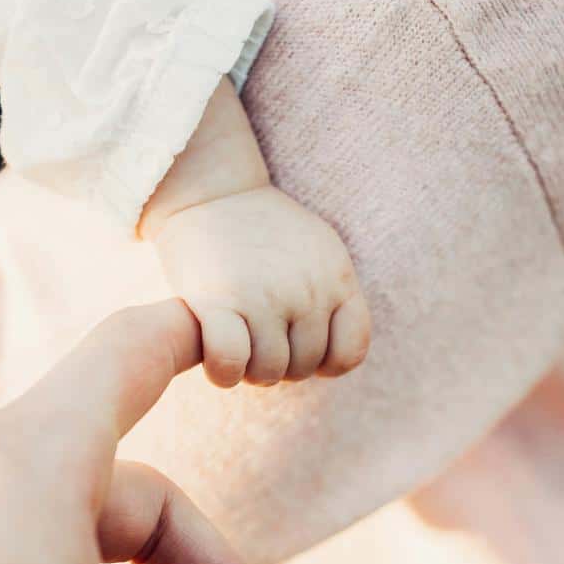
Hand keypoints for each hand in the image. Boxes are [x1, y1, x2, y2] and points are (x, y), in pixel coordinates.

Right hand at [141, 81, 370, 387]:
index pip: (350, 352)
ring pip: (269, 371)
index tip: (299, 348)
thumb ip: (333, 295)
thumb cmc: (263, 227)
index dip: (325, 363)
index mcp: (337, 278)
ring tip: (238, 349)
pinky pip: (230, 363)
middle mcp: (308, 290)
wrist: (213, 190)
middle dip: (279, 365)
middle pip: (304, 366)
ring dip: (250, 371)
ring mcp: (265, 297)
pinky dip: (223, 373)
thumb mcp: (317, 250)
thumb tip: (334, 359)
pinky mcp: (218, 300)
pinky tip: (217, 362)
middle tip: (257, 344)